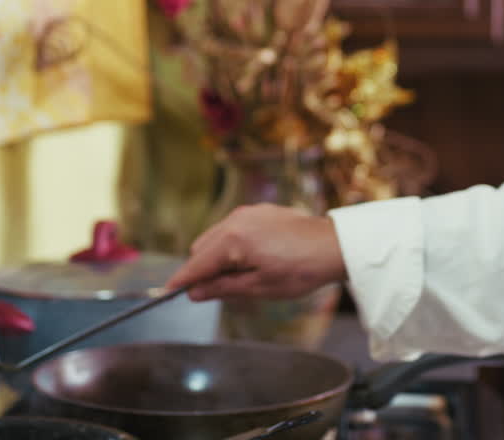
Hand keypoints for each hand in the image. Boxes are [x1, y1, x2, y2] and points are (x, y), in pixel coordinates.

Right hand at [166, 203, 346, 301]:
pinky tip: (252, 259)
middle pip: (202, 248)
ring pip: (217, 237)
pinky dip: (232, 244)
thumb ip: (222, 288)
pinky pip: (234, 228)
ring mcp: (249, 212)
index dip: (182, 280)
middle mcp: (236, 220)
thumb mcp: (259, 287)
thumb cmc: (301, 270)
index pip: (198, 263)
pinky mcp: (260, 210)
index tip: (168, 293)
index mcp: (234, 239)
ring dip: (218, 256)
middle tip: (215, 291)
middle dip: (203, 269)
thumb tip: (195, 293)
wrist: (335, 246)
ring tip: (240, 276)